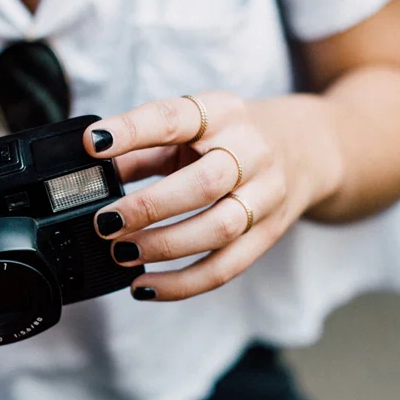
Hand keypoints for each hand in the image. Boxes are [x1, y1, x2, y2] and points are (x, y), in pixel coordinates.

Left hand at [83, 91, 343, 300]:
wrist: (310, 148)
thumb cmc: (233, 137)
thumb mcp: (192, 126)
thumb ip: (143, 148)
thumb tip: (90, 174)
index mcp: (223, 113)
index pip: (175, 118)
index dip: (132, 130)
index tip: (92, 143)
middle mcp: (251, 152)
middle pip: (203, 183)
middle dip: (148, 206)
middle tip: (104, 221)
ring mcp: (266, 196)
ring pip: (218, 229)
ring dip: (164, 246)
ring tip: (121, 252)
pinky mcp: (269, 234)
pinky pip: (227, 267)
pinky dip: (182, 284)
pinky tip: (144, 287)